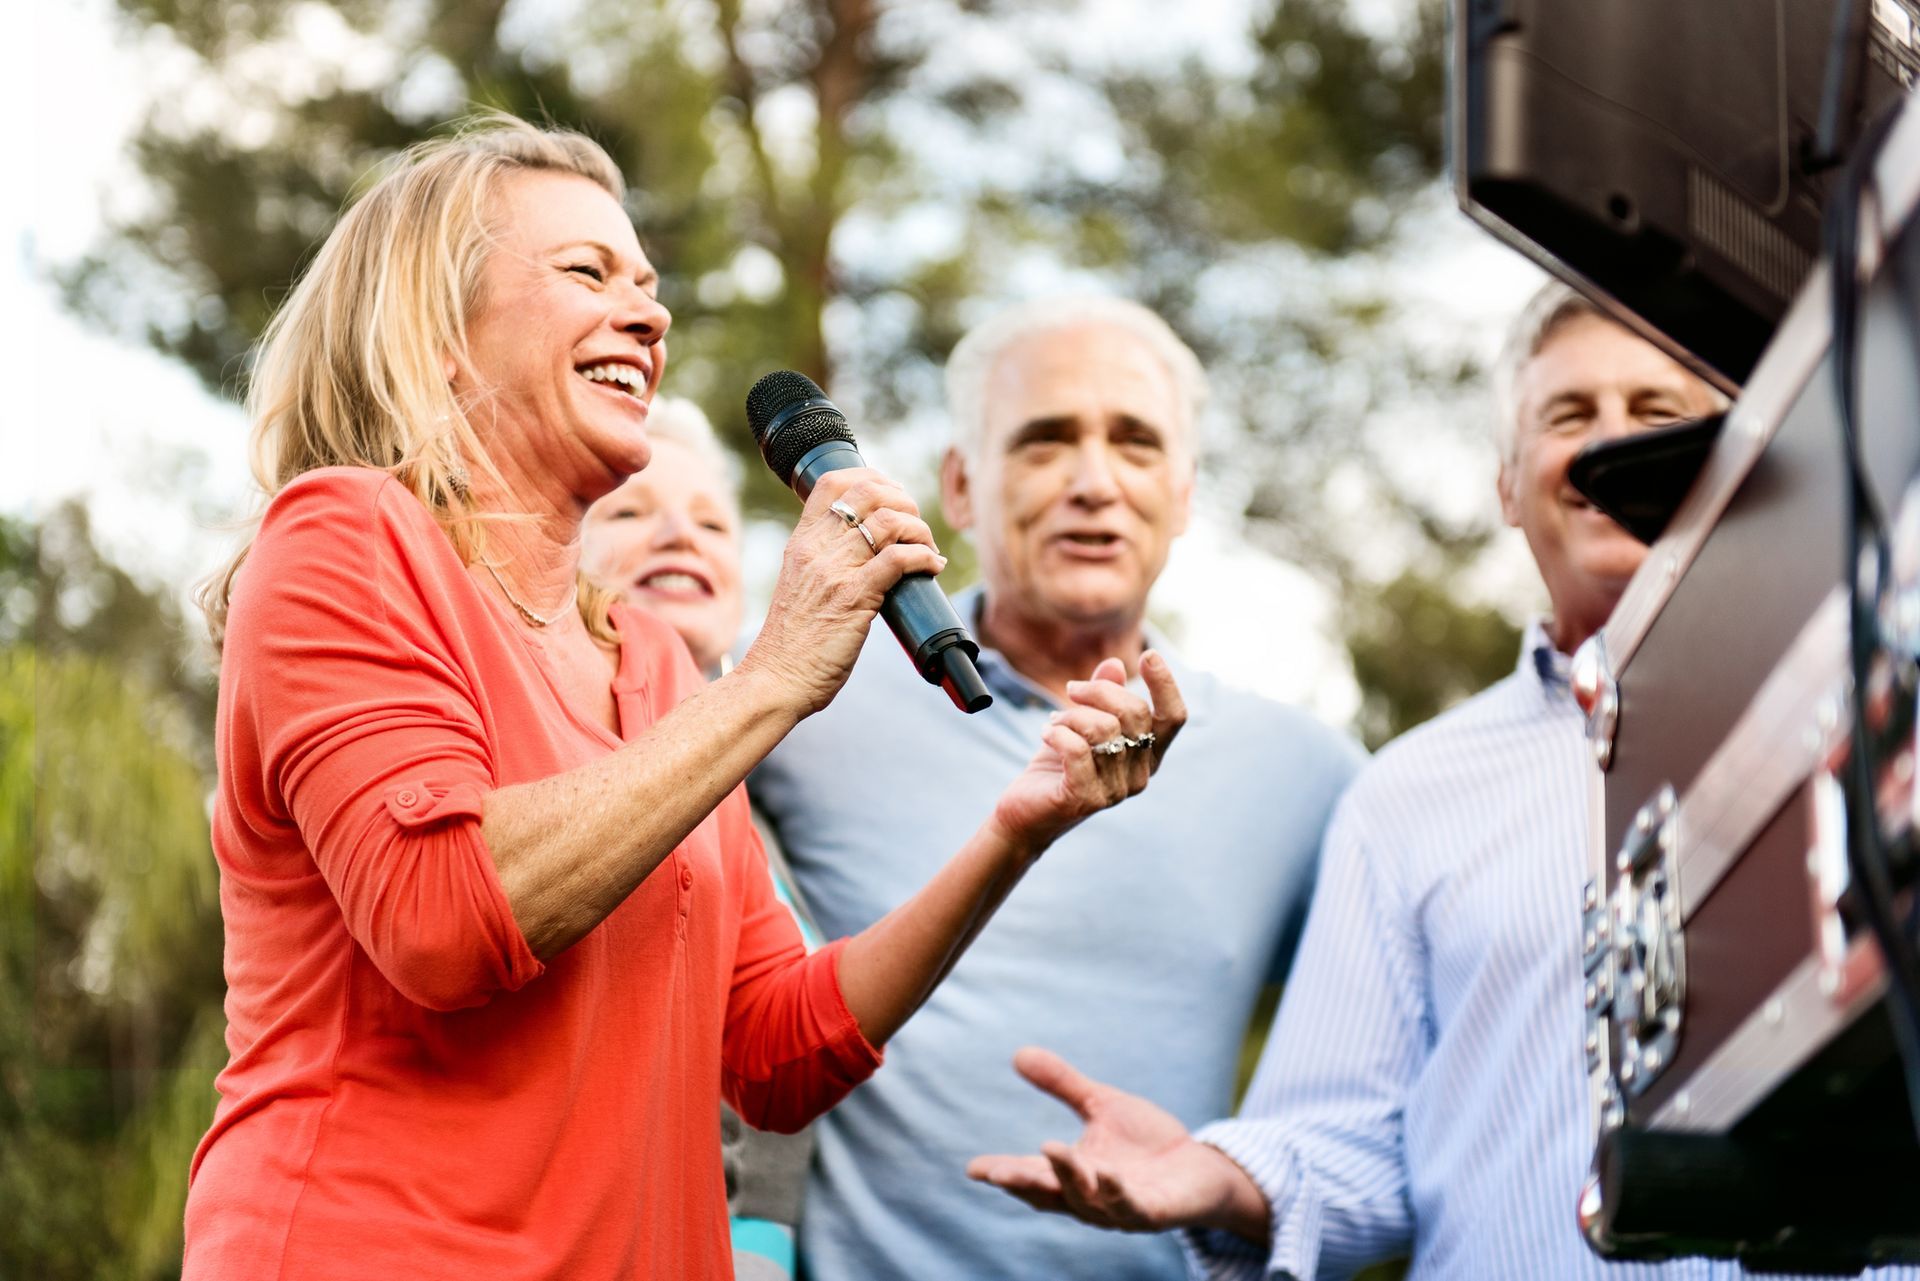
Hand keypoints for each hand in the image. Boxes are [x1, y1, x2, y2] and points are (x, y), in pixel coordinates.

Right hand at [740, 469, 944, 713]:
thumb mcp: (800, 586)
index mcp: (801, 543)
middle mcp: (817, 549)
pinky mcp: (855, 597)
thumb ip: (823, 563)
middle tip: (915, 525)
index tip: (892, 494)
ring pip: (889, 521)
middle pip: (867, 492)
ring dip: (920, 530)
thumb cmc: (792, 642)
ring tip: (927, 549)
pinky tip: (932, 567)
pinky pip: (899, 559)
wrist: (776, 679)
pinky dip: (924, 557)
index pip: (831, 483)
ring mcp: (835, 571)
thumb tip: (865, 552)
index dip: (870, 477)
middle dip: (903, 500)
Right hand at [966, 1048, 1266, 1237]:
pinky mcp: (1153, 1213)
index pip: (1031, 1176)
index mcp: (1073, 1174)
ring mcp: (1119, 1209)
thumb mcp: (1100, 1105)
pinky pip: (1131, 1208)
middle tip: (997, 1172)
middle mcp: (1090, 1198)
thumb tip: (1018, 1053)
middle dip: (1022, 1183)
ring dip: (1068, 1177)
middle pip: (1049, 1195)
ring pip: (1086, 1200)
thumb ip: (1063, 1084)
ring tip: (1049, 1147)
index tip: (973, 1169)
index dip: (1003, 1174)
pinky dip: (1117, 1194)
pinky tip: (1108, 1174)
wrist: (1201, 1167)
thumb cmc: (1146, 1142)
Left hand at [988, 652, 1185, 849]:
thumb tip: (1115, 664)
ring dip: (1072, 714)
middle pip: (1135, 713)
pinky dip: (1058, 733)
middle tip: (1071, 690)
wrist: (1027, 811)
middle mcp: (1140, 774)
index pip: (1173, 717)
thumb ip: (1102, 696)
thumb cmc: (1059, 764)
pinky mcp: (1087, 798)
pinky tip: (1046, 734)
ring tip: (1054, 721)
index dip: (1166, 685)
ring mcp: (1117, 790)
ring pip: (1103, 728)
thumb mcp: (1082, 723)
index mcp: (1147, 755)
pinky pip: (1078, 750)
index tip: (1149, 654)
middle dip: (1099, 690)